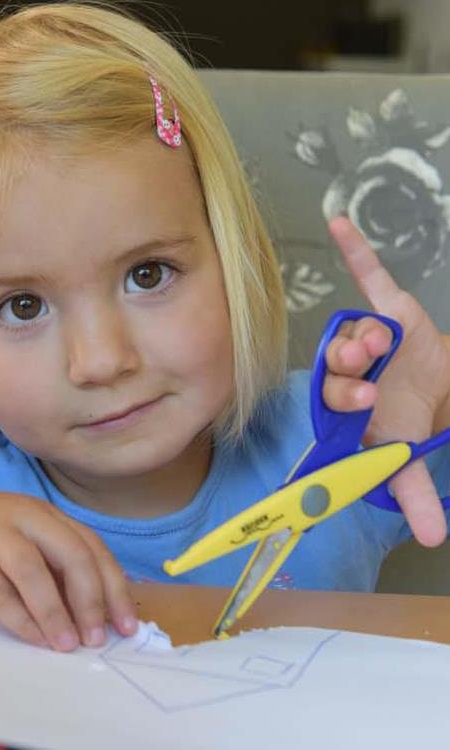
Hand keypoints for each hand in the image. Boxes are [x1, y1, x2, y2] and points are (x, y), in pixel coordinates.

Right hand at [0, 487, 136, 649]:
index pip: (90, 546)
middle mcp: (23, 516)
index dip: (113, 587)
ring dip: (54, 612)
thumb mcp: (26, 537)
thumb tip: (99, 613)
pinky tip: (34, 638)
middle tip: (96, 638)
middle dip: (90, 600)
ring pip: (32, 572)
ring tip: (67, 644)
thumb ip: (56, 566)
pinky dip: (19, 619)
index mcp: (45, 514)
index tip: (126, 625)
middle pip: (70, 554)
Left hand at [323, 216, 449, 545]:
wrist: (431, 383)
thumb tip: (435, 541)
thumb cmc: (407, 417)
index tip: (361, 403)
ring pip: (356, 333)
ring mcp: (365, 339)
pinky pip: (367, 278)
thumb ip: (416, 494)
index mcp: (348, 406)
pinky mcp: (386, 308)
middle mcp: (348, 371)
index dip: (343, 401)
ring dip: (366, 336)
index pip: (335, 404)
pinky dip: (356, 251)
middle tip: (366, 374)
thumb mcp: (409, 455)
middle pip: (337, 369)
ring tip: (379, 341)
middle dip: (349, 372)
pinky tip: (340, 222)